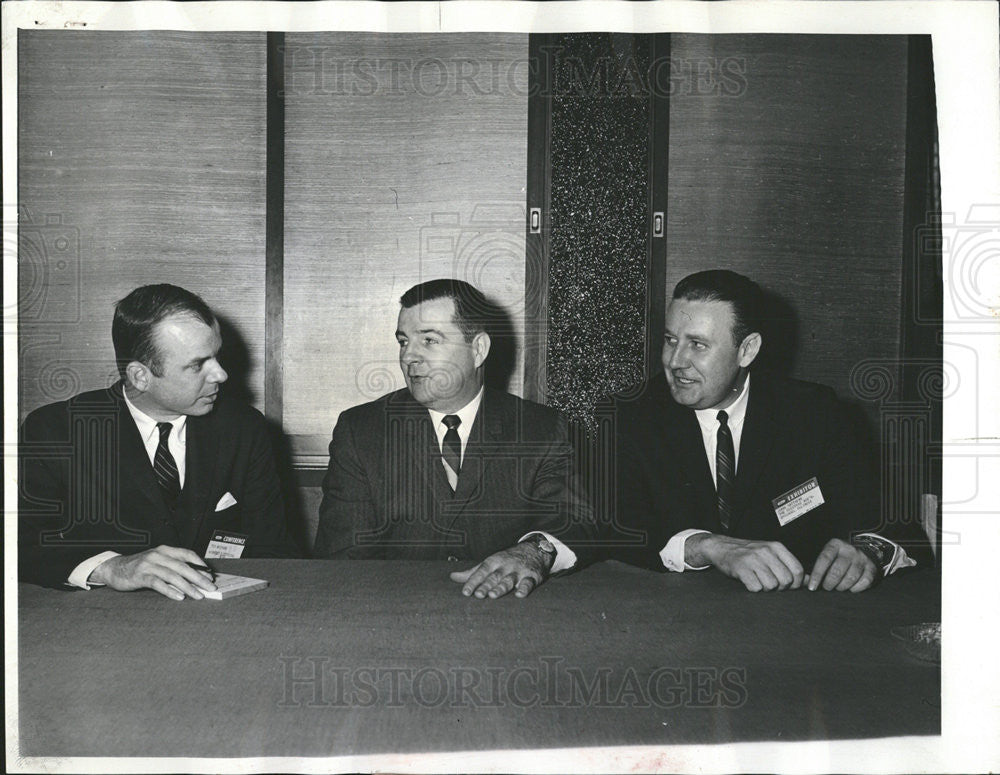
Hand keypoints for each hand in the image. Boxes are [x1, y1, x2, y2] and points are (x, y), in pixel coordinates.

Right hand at [88, 545, 216, 600]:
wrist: (114, 568)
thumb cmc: (140, 567)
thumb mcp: (157, 561)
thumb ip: (173, 565)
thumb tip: (195, 577)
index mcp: (164, 550)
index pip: (187, 554)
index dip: (200, 564)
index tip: (210, 574)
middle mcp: (158, 555)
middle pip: (183, 566)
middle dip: (199, 578)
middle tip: (210, 587)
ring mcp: (149, 565)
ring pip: (173, 576)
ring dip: (188, 587)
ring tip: (198, 595)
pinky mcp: (140, 576)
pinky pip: (158, 584)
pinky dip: (170, 591)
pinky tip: (179, 597)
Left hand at [450, 542, 552, 598]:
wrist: (534, 550)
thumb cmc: (507, 560)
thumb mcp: (490, 563)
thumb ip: (472, 572)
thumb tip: (452, 577)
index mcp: (494, 562)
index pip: (481, 571)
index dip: (473, 581)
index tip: (465, 592)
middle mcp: (505, 566)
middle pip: (494, 576)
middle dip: (486, 585)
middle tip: (478, 595)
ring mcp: (519, 571)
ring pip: (509, 579)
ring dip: (501, 587)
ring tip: (493, 595)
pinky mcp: (532, 576)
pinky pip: (528, 583)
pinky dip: (524, 588)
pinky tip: (520, 595)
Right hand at [688, 533, 804, 591]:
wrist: (722, 547)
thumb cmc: (750, 554)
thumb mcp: (771, 554)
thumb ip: (789, 565)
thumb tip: (811, 579)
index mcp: (776, 547)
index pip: (797, 570)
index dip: (796, 583)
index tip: (788, 586)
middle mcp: (766, 551)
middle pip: (786, 580)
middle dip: (780, 588)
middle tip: (771, 584)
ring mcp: (753, 559)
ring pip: (772, 585)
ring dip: (766, 589)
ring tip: (759, 581)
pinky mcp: (741, 568)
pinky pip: (756, 587)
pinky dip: (754, 589)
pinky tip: (749, 581)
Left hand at [807, 538, 877, 591]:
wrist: (862, 550)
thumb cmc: (838, 556)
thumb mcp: (829, 554)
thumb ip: (819, 565)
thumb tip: (808, 582)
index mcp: (835, 545)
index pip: (824, 559)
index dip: (817, 575)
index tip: (812, 587)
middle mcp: (849, 550)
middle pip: (837, 570)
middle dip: (829, 583)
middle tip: (827, 587)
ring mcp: (862, 558)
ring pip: (851, 577)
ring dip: (842, 586)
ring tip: (838, 587)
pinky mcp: (872, 567)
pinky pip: (864, 581)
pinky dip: (856, 588)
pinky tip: (851, 588)